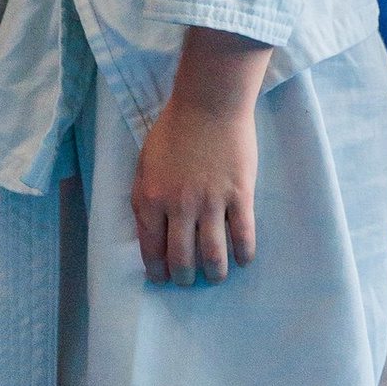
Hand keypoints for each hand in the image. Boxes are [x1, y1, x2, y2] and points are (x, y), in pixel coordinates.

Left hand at [130, 29, 269, 283]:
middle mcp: (179, 207)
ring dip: (214, 273)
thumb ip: (144, 196)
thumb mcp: (144, 163)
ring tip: (216, 277)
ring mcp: (211, 203)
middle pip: (181, 258)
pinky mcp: (239, 196)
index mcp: (150, 198)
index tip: (161, 278)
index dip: (156, 269)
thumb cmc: (173, 129)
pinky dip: (243, 254)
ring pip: (213, 255)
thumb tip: (148, 230)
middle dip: (183, 277)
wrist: (208, 104)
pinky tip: (242, 260)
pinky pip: (243, 236)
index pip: (151, 247)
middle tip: (188, 281)